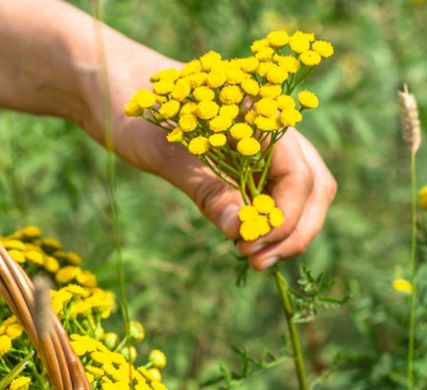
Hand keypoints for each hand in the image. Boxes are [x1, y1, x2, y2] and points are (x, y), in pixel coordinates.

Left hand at [115, 117, 336, 270]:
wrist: (111, 90)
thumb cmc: (132, 111)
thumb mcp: (165, 154)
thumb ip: (206, 189)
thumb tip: (237, 231)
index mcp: (261, 112)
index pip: (299, 174)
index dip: (283, 217)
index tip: (248, 245)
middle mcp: (273, 127)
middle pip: (314, 186)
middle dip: (294, 230)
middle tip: (257, 262)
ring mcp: (264, 145)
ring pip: (302, 193)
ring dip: (285, 231)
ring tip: (252, 259)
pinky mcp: (248, 163)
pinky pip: (274, 194)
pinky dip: (268, 223)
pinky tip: (243, 243)